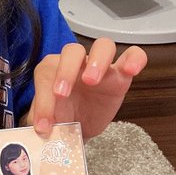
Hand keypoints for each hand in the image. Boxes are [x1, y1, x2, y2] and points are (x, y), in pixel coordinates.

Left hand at [27, 40, 147, 139]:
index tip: (44, 125)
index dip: (43, 100)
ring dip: (97, 61)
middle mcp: (76, 62)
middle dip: (66, 71)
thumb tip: (41, 127)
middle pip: (72, 51)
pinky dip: (135, 58)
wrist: (78, 128)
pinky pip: (133, 56)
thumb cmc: (61, 117)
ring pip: (103, 46)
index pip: (46, 75)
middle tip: (62, 94)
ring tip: (92, 81)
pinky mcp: (121, 76)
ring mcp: (101, 66)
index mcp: (52, 70)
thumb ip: (42, 120)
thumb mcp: (48, 121)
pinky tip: (131, 70)